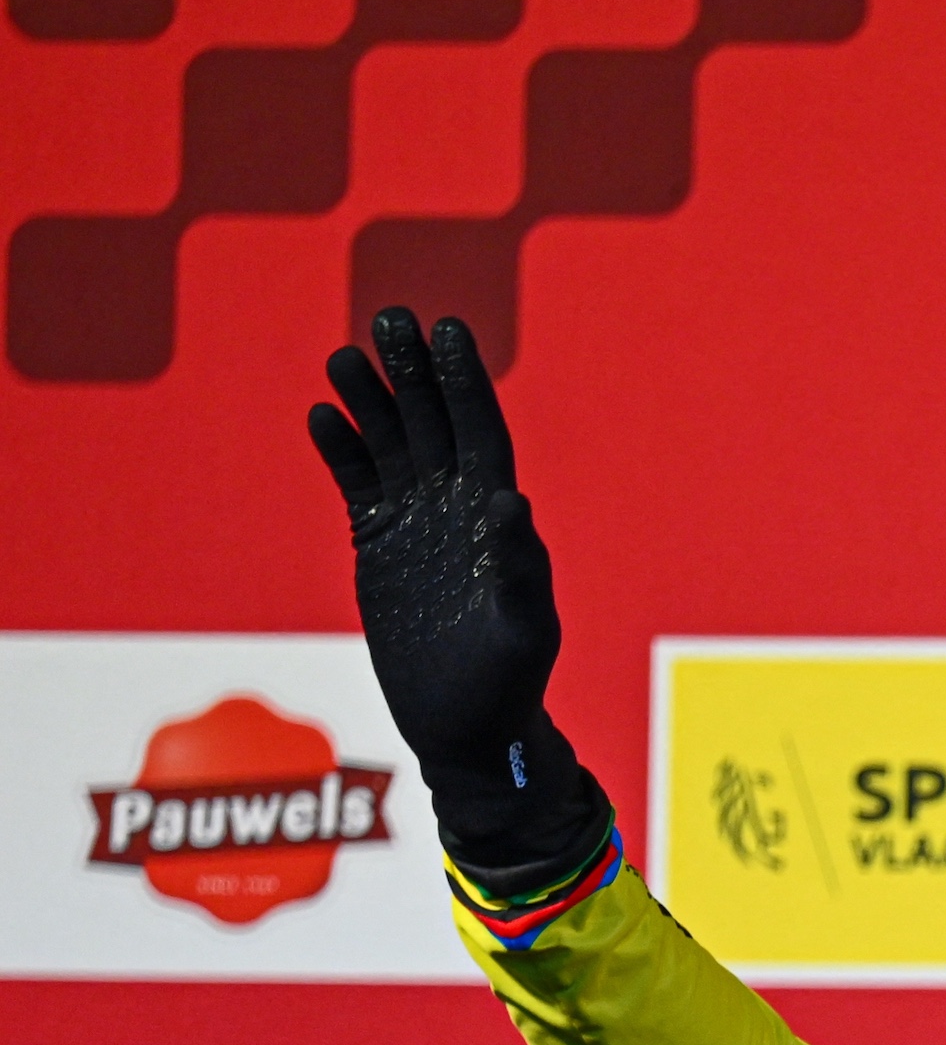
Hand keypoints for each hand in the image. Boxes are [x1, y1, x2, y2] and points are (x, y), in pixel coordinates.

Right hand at [308, 307, 589, 861]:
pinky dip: (341, 448)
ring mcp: (415, 523)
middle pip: (433, 424)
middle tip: (390, 318)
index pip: (483, 435)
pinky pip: (357, 482)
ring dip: (370, 399)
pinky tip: (324, 414)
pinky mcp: (377, 543)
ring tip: (345, 355)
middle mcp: (457, 510)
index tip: (450, 332)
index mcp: (499, 522)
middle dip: (414, 373)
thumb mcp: (522, 631)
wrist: (464, 726)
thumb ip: (519, 569)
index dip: (466, 384)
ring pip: (391, 443)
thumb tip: (509, 502)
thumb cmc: (508, 683)